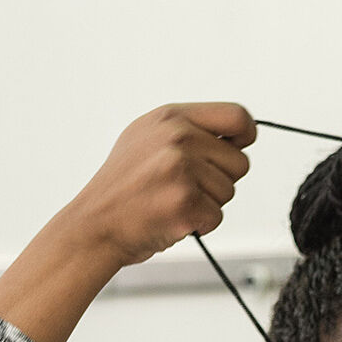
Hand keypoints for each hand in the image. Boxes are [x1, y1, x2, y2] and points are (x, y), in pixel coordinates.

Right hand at [0, 102, 254, 341]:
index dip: (246, 137)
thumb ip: (191, 130)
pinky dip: (200, 225)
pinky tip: (171, 218)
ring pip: (229, 191)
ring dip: (207, 203)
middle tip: (182, 186)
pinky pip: (218, 216)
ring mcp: (180, 168)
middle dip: (220, 180)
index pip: (238, 116)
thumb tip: (241, 130)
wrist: (95, 224)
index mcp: (171, 117)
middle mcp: (177, 137)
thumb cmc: (127, 186)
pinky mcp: (185, 201)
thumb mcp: (149, 139)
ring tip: (170, 200)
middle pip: (240, 162)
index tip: (235, 150)